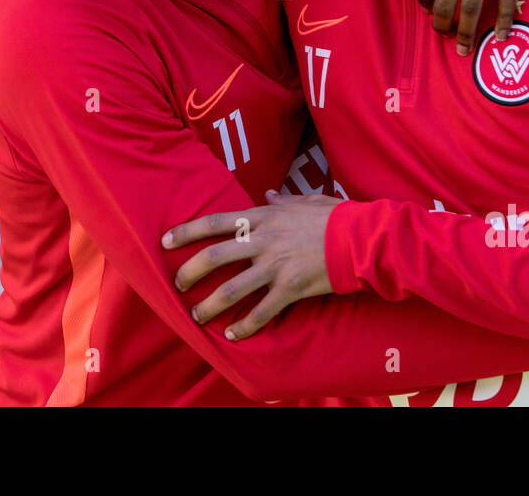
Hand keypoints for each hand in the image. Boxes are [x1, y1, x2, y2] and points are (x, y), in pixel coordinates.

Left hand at [161, 190, 340, 339]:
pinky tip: (233, 333)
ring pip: (232, 288)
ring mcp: (276, 266)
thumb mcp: (305, 201)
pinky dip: (245, 325)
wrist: (362, 239)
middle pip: (215, 257)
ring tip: (197, 316)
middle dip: (190, 272)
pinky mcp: (291, 288)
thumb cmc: (335, 217)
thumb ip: (282, 201)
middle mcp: (264, 241)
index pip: (215, 222)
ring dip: (210, 305)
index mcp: (264, 217)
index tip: (166, 241)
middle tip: (178, 284)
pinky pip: (262, 311)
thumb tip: (268, 196)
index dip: (187, 232)